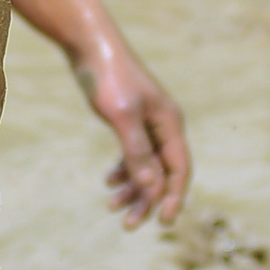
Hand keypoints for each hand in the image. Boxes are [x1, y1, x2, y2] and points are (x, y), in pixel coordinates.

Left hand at [71, 44, 190, 228]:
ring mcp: (147, 122)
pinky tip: (109, 181)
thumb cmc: (108, 77)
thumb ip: (137, 150)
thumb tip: (152, 186)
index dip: (172, 197)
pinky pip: (134, 152)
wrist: (90, 45)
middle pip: (163, 172)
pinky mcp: (129, 118)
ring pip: (147, 164)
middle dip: (148, 200)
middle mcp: (163, 125)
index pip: (179, 170)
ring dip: (133, 187)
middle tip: (128, 225)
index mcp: (169, 124)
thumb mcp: (121, 116)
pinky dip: (124, 169)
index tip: (162, 223)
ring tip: (113, 207)